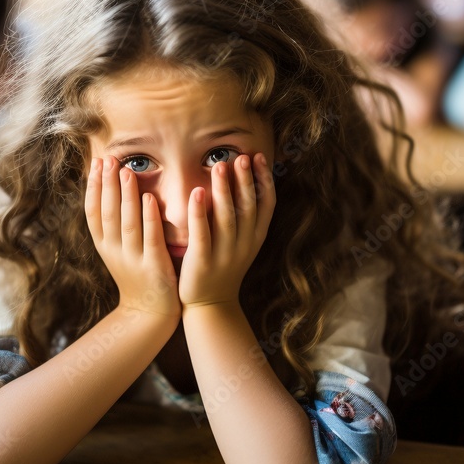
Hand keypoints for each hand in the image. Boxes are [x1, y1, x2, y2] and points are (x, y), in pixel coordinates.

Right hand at [84, 156, 180, 318]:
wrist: (149, 314)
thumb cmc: (137, 274)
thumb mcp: (118, 250)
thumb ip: (115, 223)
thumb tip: (111, 188)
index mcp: (104, 245)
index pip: (93, 211)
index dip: (93, 187)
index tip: (96, 163)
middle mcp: (114, 251)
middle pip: (107, 212)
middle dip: (107, 184)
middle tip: (108, 158)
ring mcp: (133, 259)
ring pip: (126, 222)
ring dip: (126, 195)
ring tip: (126, 171)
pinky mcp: (154, 267)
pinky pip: (150, 238)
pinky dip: (148, 217)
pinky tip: (149, 198)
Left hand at [178, 153, 275, 308]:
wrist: (210, 307)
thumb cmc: (222, 268)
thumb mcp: (241, 243)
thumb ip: (243, 217)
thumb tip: (244, 181)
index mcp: (255, 238)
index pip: (267, 204)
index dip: (264, 180)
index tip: (259, 157)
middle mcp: (244, 244)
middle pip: (248, 207)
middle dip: (246, 180)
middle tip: (241, 156)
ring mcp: (225, 254)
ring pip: (227, 217)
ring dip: (225, 190)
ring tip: (220, 166)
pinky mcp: (202, 262)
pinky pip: (202, 233)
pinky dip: (200, 212)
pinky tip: (196, 192)